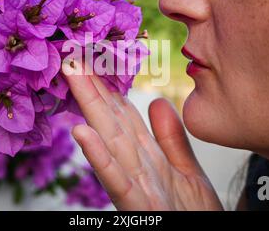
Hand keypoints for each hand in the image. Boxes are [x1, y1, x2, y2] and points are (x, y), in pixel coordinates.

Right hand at [62, 60, 222, 210]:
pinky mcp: (140, 208)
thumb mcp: (188, 173)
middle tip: (74, 54)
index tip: (95, 60)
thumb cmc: (194, 217)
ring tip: (73, 77)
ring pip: (109, 141)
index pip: (123, 115)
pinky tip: (82, 133)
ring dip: (89, 109)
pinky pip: (117, 180)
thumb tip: (158, 102)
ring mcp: (135, 187)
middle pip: (111, 121)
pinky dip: (98, 157)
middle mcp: (137, 167)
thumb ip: (171, 140)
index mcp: (148, 157)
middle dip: (92, 87)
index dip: (109, 87)